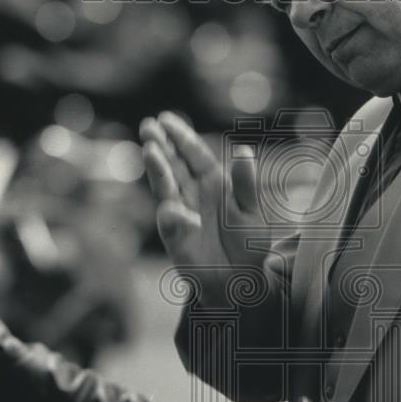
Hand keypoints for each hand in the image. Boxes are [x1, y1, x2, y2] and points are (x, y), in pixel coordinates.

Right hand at [140, 112, 265, 300]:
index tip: (166, 119)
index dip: (181, 137)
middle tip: (148, 126)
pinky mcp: (176, 238)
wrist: (241, 282)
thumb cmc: (248, 246)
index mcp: (214, 184)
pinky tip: (175, 208)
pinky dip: (173, 215)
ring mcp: (182, 215)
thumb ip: (246, 184)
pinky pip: (172, 223)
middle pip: (174, 165)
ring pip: (166, 187)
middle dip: (161, 146)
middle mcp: (193, 195)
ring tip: (149, 149)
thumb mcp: (252, 212)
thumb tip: (244, 149)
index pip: (194, 155)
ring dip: (157, 169)